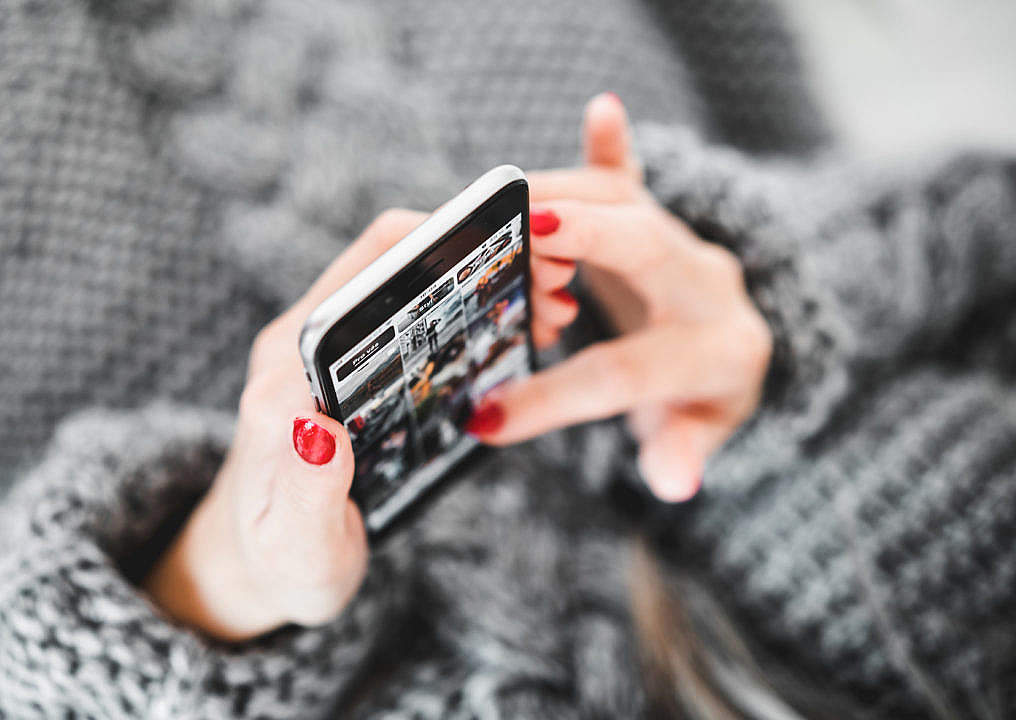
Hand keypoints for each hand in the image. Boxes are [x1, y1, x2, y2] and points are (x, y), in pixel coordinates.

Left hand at [145, 193, 582, 638]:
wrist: (260, 563)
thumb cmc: (279, 560)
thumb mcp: (295, 544)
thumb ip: (306, 492)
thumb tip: (319, 424)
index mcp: (288, 371)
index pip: (364, 271)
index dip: (436, 246)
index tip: (505, 256)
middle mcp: (308, 347)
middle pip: (396, 262)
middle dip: (477, 257)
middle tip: (550, 287)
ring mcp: (335, 356)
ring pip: (412, 288)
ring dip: (481, 284)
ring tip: (548, 311)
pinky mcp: (357, 373)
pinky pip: (416, 323)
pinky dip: (471, 316)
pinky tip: (515, 335)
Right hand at [468, 93, 771, 502]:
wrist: (732, 348)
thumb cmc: (704, 396)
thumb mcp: (697, 434)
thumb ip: (683, 453)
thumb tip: (675, 485)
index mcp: (718, 352)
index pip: (626, 372)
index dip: (555, 400)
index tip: (487, 419)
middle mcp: (706, 284)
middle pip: (648, 247)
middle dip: (586, 237)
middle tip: (525, 237)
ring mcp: (681, 243)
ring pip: (629, 202)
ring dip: (566, 197)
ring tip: (497, 210)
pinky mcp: (654, 217)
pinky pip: (635, 177)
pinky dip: (613, 146)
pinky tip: (604, 111)